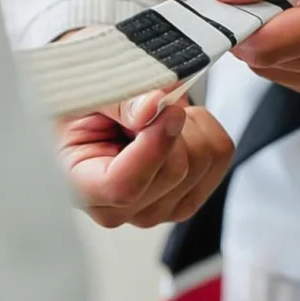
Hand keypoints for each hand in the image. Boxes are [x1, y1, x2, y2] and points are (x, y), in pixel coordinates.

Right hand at [54, 29, 233, 228]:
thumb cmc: (79, 103)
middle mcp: (120, 209)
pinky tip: (174, 125)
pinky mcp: (187, 197)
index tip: (168, 109)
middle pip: (175, 171)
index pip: (125, 186)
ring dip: (188, 124)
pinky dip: (205, 128)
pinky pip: (220, 156)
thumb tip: (151, 108)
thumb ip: (117, 101)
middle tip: (148, 103)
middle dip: (171, 123)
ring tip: (155, 115)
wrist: (89, 106)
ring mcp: (157, 208)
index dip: (154, 147)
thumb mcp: (85, 92)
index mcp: (82, 187)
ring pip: (202, 162)